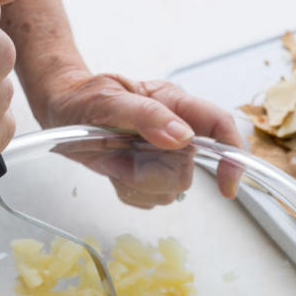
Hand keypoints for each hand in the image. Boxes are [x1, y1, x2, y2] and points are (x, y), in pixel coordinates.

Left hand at [40, 72, 244, 197]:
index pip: (220, 126)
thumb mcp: (108, 99)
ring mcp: (163, 155)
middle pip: (187, 171)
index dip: (232, 156)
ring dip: (136, 183)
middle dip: (152, 174)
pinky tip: (115, 169)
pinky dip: (128, 190)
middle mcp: (176, 131)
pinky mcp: (149, 175)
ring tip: (114, 158)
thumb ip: (146, 115)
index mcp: (175, 105)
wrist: (62, 111)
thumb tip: (182, 137)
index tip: (227, 185)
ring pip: (169, 190)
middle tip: (120, 155)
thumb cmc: (84, 97)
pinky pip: (149, 198)